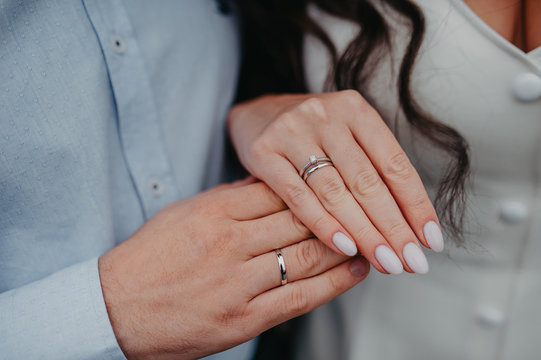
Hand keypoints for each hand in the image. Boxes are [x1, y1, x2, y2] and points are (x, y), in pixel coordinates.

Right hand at [99, 178, 368, 358]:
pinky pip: (301, 296)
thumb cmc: (149, 258)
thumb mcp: (184, 213)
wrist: (117, 308)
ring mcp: (240, 283)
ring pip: (307, 256)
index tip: (340, 180)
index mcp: (214, 212)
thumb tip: (270, 184)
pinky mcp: (245, 318)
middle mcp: (231, 243)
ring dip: (346, 244)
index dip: (316, 186)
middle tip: (369, 204)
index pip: (280, 191)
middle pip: (300, 220)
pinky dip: (335, 282)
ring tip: (372, 235)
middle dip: (340, 211)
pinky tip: (356, 268)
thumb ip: (229, 199)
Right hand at [228, 91, 443, 274]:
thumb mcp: (346, 136)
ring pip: (335, 192)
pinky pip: (297, 197)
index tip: (431, 240)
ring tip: (387, 262)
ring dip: (365, 233)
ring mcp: (293, 132)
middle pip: (367, 181)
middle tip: (413, 263)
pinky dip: (324, 225)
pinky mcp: (264, 152)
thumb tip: (409, 225)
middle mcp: (326, 116)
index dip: (416, 204)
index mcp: (355, 109)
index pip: (394, 163)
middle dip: (394, 227)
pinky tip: (345, 248)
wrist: (256, 115)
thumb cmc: (312, 134)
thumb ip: (372, 168)